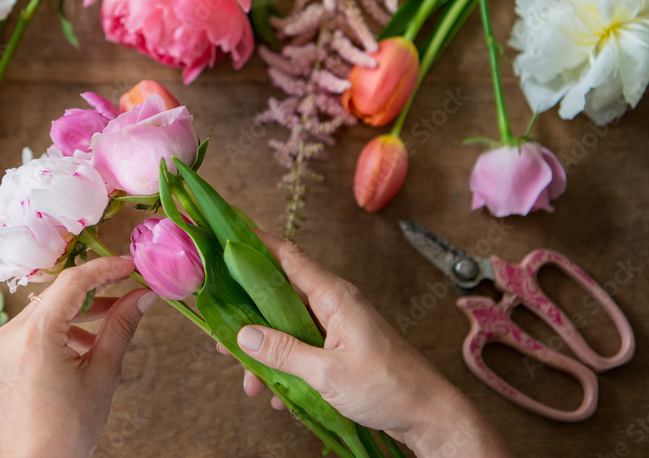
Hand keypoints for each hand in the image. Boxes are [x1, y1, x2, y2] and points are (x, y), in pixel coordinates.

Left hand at [0, 256, 156, 457]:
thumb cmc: (67, 430)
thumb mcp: (103, 375)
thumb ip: (121, 327)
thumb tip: (143, 296)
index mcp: (36, 335)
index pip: (73, 282)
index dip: (105, 268)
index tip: (130, 265)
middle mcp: (11, 333)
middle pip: (57, 292)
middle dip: (94, 290)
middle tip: (126, 292)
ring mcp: (0, 344)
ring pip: (44, 308)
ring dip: (77, 310)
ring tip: (109, 324)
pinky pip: (31, 327)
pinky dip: (58, 327)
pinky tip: (82, 346)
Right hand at [232, 232, 513, 457]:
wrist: (428, 414)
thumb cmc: (388, 387)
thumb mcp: (327, 373)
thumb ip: (283, 353)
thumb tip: (243, 336)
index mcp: (333, 296)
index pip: (288, 256)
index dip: (256, 243)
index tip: (226, 235)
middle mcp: (333, 304)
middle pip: (278, 294)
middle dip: (247, 313)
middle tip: (220, 333)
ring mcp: (335, 326)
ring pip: (286, 327)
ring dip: (265, 352)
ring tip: (248, 381)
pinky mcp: (338, 348)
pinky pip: (301, 348)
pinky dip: (285, 368)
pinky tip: (277, 394)